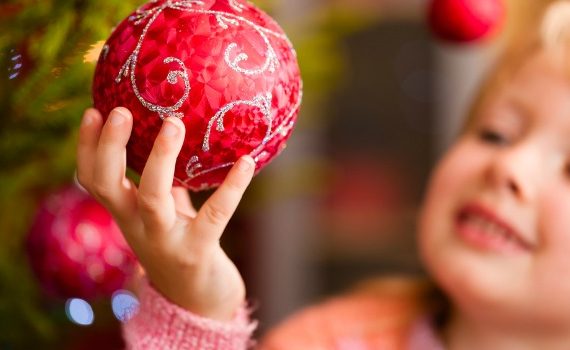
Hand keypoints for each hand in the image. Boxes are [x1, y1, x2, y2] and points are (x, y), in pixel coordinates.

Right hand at [76, 107, 254, 320]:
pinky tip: (245, 162)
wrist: (198, 302)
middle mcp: (138, 227)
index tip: (92, 111)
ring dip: (161, 159)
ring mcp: (165, 241)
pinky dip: (231, 187)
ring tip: (173, 123)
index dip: (86, 148)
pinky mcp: (197, 252)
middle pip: (109, 186)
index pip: (93, 180)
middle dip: (110, 148)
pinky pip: (214, 214)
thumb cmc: (181, 246)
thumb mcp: (166, 213)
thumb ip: (166, 183)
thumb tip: (173, 136)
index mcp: (126, 214)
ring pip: (153, 198)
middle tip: (122, 111)